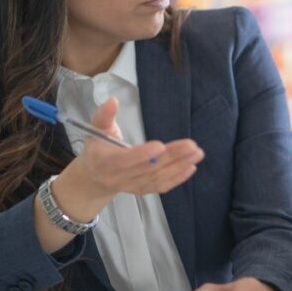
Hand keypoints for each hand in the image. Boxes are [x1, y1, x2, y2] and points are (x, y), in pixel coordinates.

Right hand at [79, 97, 203, 196]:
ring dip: (180, 166)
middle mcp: (119, 177)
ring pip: (158, 177)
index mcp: (106, 162)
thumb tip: (113, 100)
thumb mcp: (96, 129)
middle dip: (172, 156)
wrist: (95, 178)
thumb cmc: (98, 149)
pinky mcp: (143, 190)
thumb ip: (104, 115)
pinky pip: (162, 186)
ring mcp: (133, 186)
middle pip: (149, 168)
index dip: (143, 154)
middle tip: (191, 145)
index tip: (161, 145)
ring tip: (197, 153)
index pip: (125, 160)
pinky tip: (191, 167)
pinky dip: (178, 178)